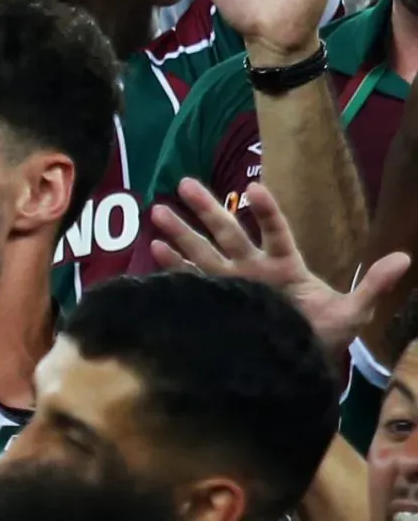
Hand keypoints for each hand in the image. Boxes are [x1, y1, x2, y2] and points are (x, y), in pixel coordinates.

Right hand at [148, 178, 407, 363]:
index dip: (267, 212)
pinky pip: (192, 281)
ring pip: (204, 252)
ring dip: (181, 233)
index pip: (276, 232)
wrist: (298, 363)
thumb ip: (373, 286)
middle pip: (230, 234)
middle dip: (207, 210)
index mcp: (284, 264)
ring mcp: (232, 283)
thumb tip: (405, 258)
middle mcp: (253, 267)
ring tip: (158, 209)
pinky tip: (154, 250)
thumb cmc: (322, 333)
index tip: (254, 188)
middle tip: (185, 183)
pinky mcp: (217, 301)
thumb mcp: (352, 311)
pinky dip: (174, 267)